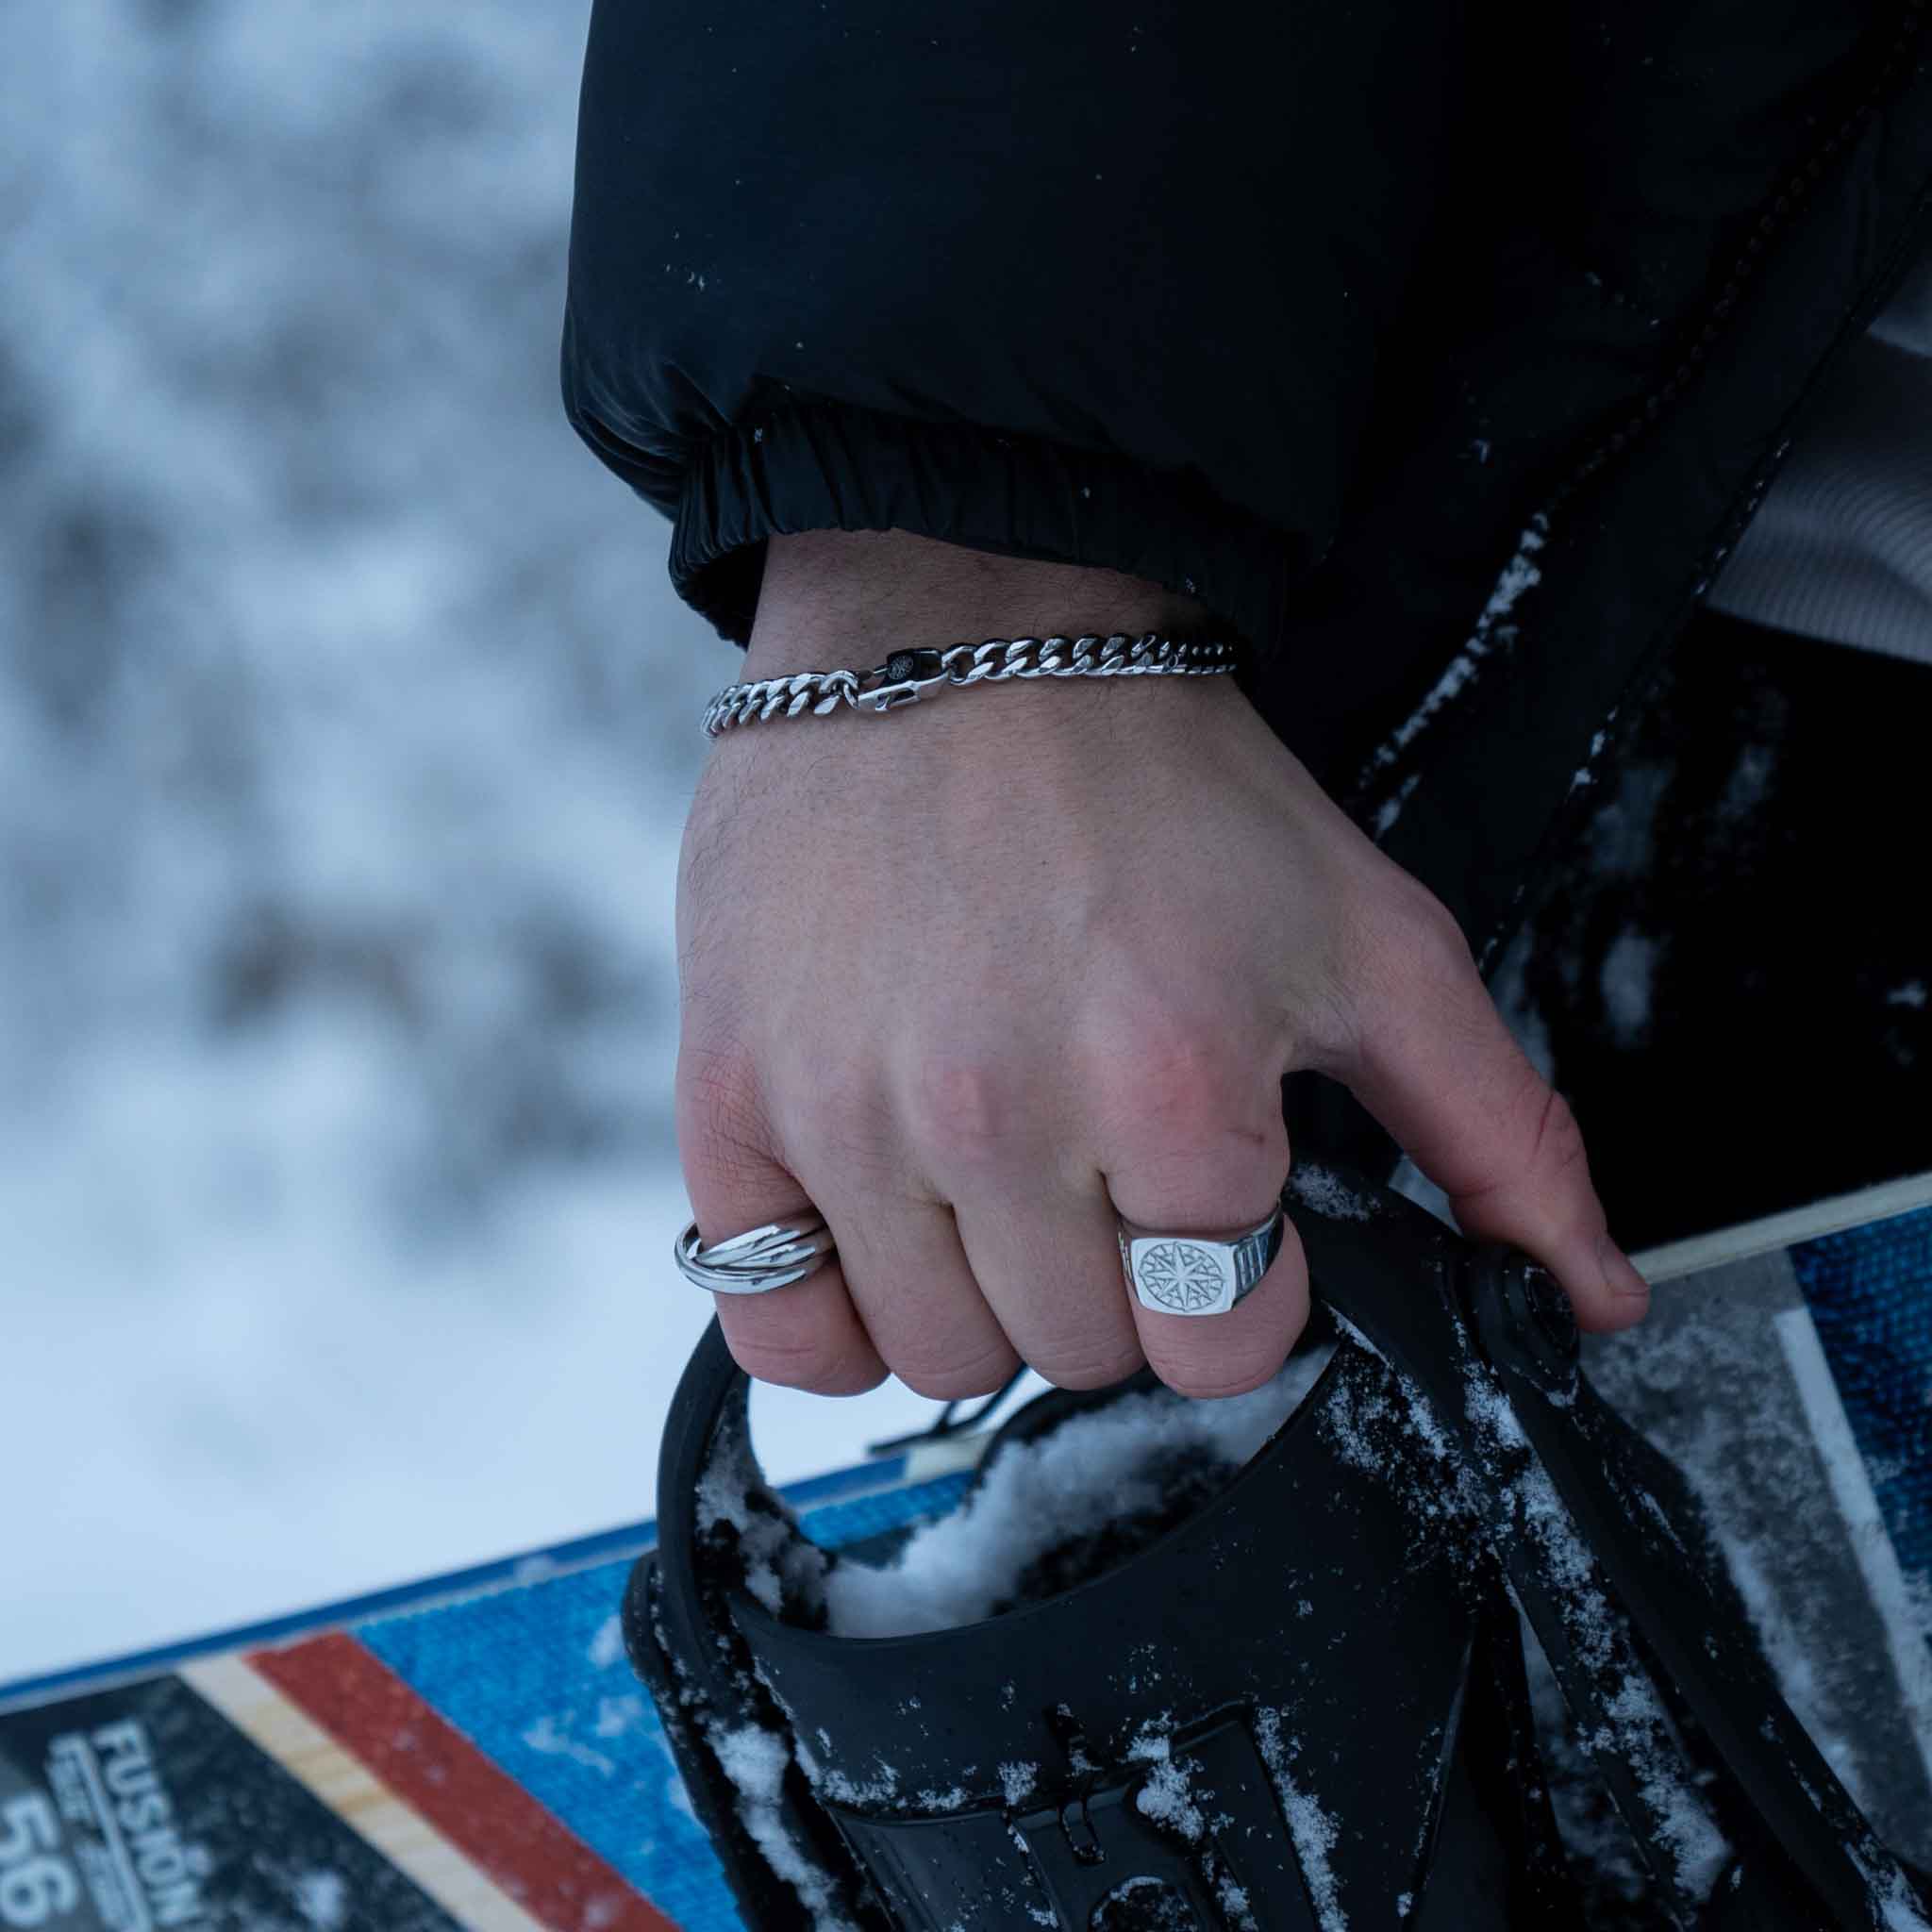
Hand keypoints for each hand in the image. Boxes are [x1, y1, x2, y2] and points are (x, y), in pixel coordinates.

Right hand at [675, 531, 1648, 1400]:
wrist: (962, 629)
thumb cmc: (1167, 783)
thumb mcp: (1370, 939)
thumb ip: (1497, 1131)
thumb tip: (1588, 1298)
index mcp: (1174, 1089)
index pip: (1222, 1348)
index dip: (1241, 1289)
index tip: (1217, 1209)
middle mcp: (998, 1119)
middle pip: (1083, 1358)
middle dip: (1124, 1286)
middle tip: (1110, 1171)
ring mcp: (849, 1117)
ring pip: (941, 1360)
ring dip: (992, 1298)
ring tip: (1004, 1183)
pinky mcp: (734, 1100)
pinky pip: (776, 1326)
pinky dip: (834, 1315)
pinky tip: (885, 1230)